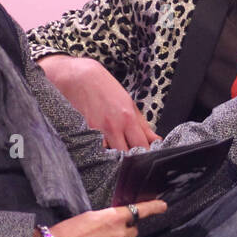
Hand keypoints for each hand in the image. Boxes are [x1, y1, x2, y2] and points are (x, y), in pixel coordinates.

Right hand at [37, 200, 166, 236]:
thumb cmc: (66, 233)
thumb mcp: (89, 217)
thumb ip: (107, 218)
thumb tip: (115, 221)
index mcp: (112, 218)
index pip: (139, 211)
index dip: (153, 208)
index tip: (162, 206)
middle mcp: (118, 234)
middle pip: (134, 230)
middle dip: (126, 229)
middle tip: (110, 231)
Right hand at [38, 54, 159, 149]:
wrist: (80, 78)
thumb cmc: (106, 89)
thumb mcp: (130, 104)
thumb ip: (143, 126)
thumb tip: (156, 140)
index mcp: (128, 119)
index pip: (142, 147)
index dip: (146, 154)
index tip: (146, 156)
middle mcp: (113, 127)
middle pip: (126, 155)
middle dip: (131, 159)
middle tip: (133, 158)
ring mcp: (97, 131)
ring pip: (110, 156)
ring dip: (115, 157)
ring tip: (117, 153)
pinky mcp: (84, 132)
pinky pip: (95, 150)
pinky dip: (100, 152)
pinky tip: (103, 148)